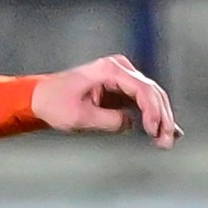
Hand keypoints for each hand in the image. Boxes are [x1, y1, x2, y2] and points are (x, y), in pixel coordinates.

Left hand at [32, 54, 179, 148]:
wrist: (40, 98)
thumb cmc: (55, 104)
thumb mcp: (80, 117)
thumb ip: (110, 121)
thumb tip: (131, 124)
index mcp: (110, 69)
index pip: (142, 88)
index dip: (153, 111)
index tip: (154, 130)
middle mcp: (119, 68)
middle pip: (152, 91)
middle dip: (162, 117)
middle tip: (167, 140)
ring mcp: (121, 76)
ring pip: (151, 96)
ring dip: (160, 118)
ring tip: (167, 140)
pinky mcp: (120, 88)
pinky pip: (142, 101)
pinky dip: (152, 116)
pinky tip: (163, 130)